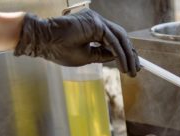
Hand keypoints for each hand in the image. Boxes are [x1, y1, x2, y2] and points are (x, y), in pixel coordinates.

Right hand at [14, 10, 138, 76]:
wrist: (43, 42)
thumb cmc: (59, 49)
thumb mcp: (87, 57)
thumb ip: (103, 55)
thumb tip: (118, 59)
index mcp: (94, 28)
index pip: (116, 40)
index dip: (126, 54)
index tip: (132, 67)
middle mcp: (96, 22)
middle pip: (121, 38)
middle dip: (131, 55)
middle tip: (136, 71)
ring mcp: (96, 20)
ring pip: (120, 38)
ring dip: (128, 56)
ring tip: (131, 71)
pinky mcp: (95, 22)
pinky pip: (113, 40)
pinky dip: (120, 54)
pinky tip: (123, 66)